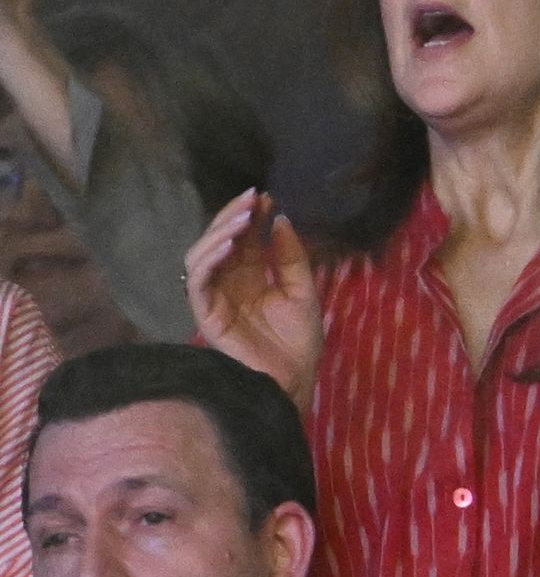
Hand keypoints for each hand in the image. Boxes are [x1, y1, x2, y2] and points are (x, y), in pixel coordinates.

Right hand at [185, 188, 323, 408]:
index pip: (242, 238)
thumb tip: (280, 219)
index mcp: (250, 277)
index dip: (251, 215)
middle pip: (219, 241)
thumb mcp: (304, 290)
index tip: (266, 196)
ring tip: (242, 219)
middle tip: (253, 199)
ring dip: (219, 232)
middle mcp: (229, 284)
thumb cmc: (300, 341)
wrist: (296, 379)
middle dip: (233, 216)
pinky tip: (229, 246)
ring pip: (201, 256)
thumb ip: (291, 256)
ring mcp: (215, 299)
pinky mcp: (207, 316)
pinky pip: (198, 284)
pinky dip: (209, 260)